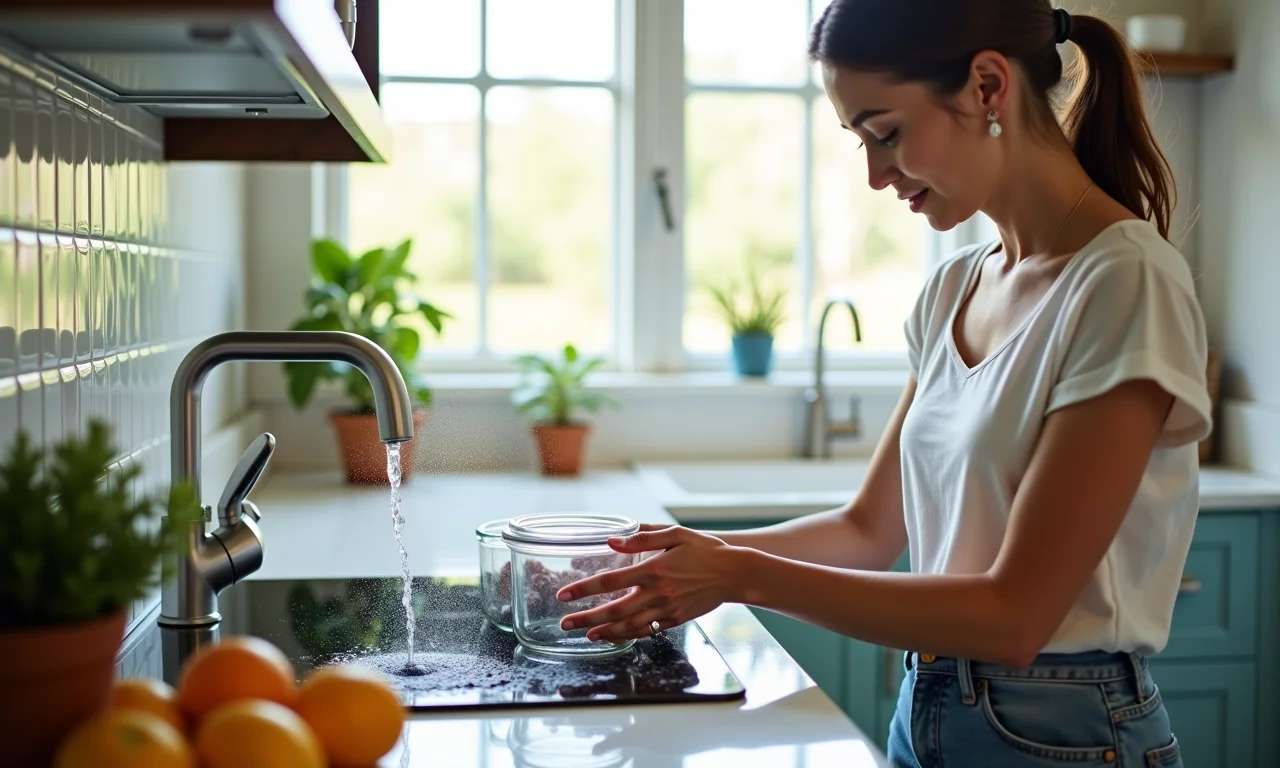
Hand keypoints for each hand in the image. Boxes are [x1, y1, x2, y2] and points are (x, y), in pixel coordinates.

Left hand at [554, 524, 745, 642]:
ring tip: (584, 634)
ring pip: (629, 626)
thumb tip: (611, 541)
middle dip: (586, 618)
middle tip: (564, 623)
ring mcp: (667, 609)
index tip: (564, 595)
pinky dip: (627, 635)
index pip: (610, 581)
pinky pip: (647, 631)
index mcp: (653, 569)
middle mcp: (658, 592)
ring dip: (604, 631)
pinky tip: (613, 635)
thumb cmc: (704, 549)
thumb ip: (642, 539)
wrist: (735, 573)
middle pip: (614, 610)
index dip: (584, 589)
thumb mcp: (675, 534)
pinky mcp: (676, 620)